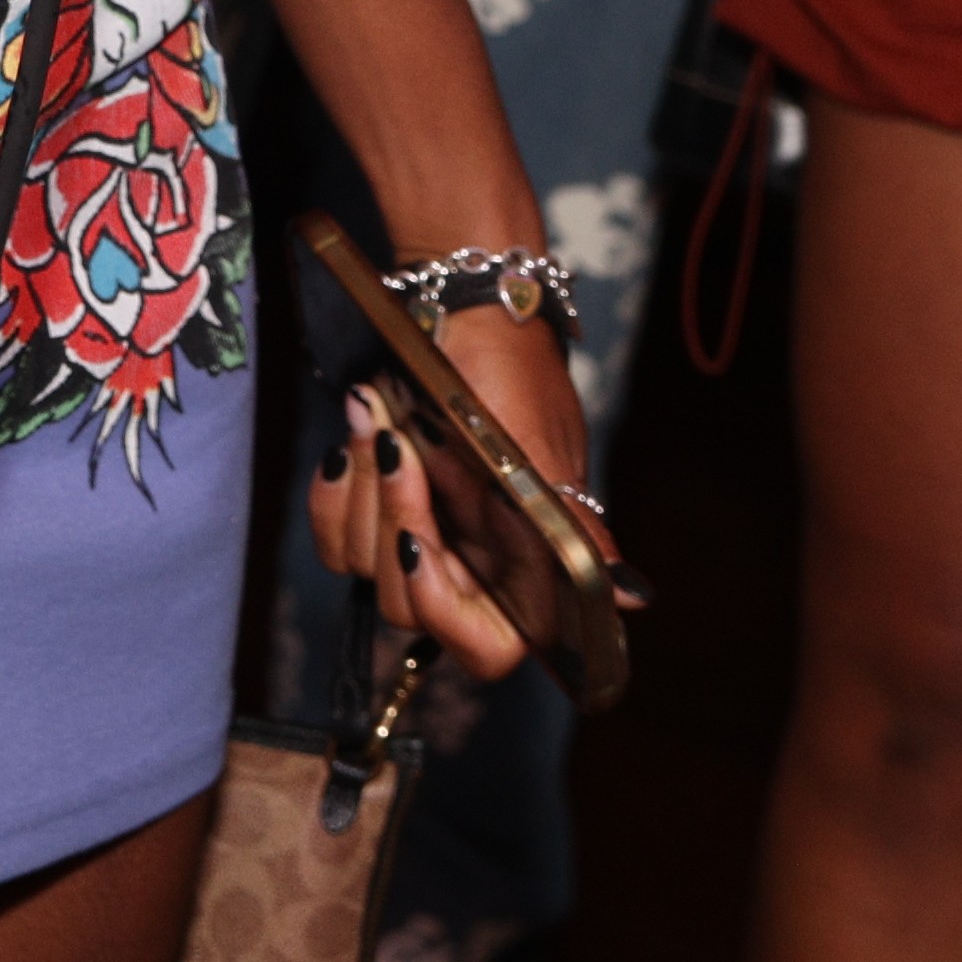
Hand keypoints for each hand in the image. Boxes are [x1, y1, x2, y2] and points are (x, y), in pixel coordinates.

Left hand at [306, 275, 605, 681]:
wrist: (461, 311)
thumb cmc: (512, 376)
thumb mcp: (540, 455)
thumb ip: (576, 535)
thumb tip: (627, 597)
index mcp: (525, 568)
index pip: (486, 650)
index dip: (445, 613)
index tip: (419, 545)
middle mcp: (471, 565)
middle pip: (407, 607)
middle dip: (394, 522)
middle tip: (401, 449)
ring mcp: (420, 536)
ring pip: (362, 567)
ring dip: (364, 488)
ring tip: (381, 419)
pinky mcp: (375, 508)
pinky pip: (333, 534)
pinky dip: (336, 485)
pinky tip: (354, 435)